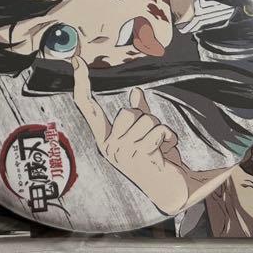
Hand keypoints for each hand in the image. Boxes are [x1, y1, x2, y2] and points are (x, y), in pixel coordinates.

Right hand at [70, 56, 197, 217]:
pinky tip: (168, 152)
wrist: (175, 192)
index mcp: (105, 139)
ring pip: (146, 121)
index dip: (82, 83)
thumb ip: (139, 114)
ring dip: (160, 131)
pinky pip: (157, 132)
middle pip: (128, 113)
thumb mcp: (145, 136)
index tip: (77, 60)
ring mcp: (122, 153)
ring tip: (162, 148)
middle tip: (154, 140)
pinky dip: (169, 138)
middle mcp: (109, 147)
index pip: (88, 108)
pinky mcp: (139, 157)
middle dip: (147, 120)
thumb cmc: (159, 162)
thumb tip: (135, 92)